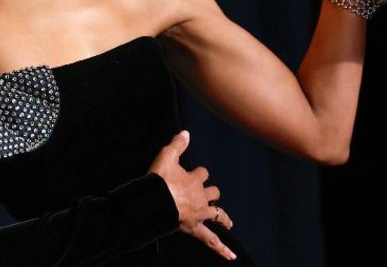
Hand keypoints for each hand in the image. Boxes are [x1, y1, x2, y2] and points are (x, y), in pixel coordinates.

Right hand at [148, 130, 236, 260]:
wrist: (155, 202)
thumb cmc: (159, 180)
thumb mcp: (166, 156)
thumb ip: (177, 144)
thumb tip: (186, 132)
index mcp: (194, 179)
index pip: (203, 173)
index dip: (199, 173)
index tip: (194, 173)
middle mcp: (201, 196)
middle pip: (213, 192)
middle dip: (211, 193)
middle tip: (208, 195)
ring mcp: (200, 213)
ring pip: (217, 214)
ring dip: (223, 217)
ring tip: (229, 222)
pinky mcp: (196, 228)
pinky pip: (211, 241)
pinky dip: (222, 249)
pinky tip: (231, 257)